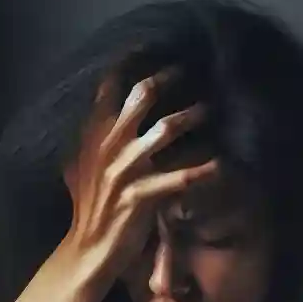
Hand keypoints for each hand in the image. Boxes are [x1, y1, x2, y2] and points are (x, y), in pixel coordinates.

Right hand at [57, 69, 216, 291]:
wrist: (89, 251)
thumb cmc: (91, 212)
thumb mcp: (82, 171)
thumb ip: (91, 145)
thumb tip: (97, 122)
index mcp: (93, 137)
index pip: (109, 89)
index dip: (130, 65)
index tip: (148, 50)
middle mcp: (108, 146)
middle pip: (141, 96)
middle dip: (168, 79)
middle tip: (188, 73)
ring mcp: (125, 169)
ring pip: (166, 129)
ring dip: (191, 116)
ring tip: (209, 110)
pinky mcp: (142, 195)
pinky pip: (180, 177)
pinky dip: (203, 170)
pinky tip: (220, 166)